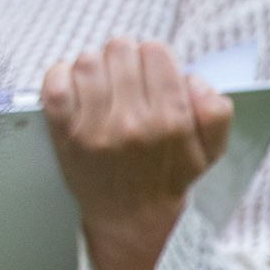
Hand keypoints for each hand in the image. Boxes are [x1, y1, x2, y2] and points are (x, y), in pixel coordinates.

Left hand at [42, 37, 233, 269]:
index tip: (152, 70)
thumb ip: (215, 112)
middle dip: (125, 58)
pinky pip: (55, 83)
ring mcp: (94, 127)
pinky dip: (61, 74)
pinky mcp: (64, 132)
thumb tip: (194, 79)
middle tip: (126, 75)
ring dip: (95, 65)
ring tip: (103, 82)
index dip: (154, 57)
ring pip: (88, 61)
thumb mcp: (209, 151)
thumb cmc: (168, 178)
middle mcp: (132, 122)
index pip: (156, 53)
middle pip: (121, 50)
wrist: (131, 218)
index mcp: (171, 121)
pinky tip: (74, 84)